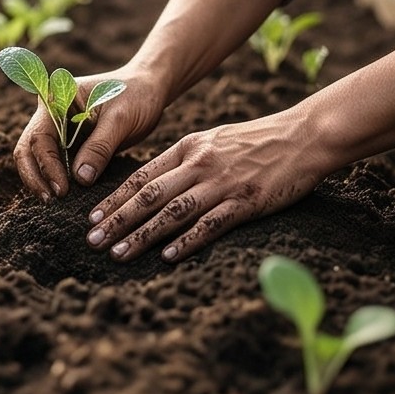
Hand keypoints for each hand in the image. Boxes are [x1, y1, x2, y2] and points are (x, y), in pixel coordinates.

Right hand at [13, 66, 166, 199]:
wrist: (149, 89)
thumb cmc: (136, 95)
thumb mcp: (121, 119)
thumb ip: (99, 147)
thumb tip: (80, 179)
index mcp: (57, 99)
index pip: (40, 137)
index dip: (46, 165)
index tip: (61, 189)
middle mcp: (51, 114)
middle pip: (28, 149)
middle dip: (36, 177)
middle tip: (51, 201)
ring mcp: (58, 130)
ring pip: (37, 160)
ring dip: (43, 181)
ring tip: (56, 204)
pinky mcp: (70, 144)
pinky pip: (55, 164)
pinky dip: (57, 180)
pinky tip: (66, 198)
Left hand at [84, 110, 328, 262]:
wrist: (304, 136)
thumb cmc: (257, 141)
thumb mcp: (213, 140)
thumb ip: (183, 160)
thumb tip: (151, 184)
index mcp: (188, 147)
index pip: (141, 176)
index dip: (113, 199)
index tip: (91, 219)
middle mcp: (199, 164)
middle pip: (148, 196)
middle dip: (117, 220)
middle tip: (92, 242)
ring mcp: (222, 183)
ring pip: (172, 212)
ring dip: (142, 235)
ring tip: (119, 254)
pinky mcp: (246, 201)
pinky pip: (210, 224)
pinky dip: (187, 241)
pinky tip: (167, 257)